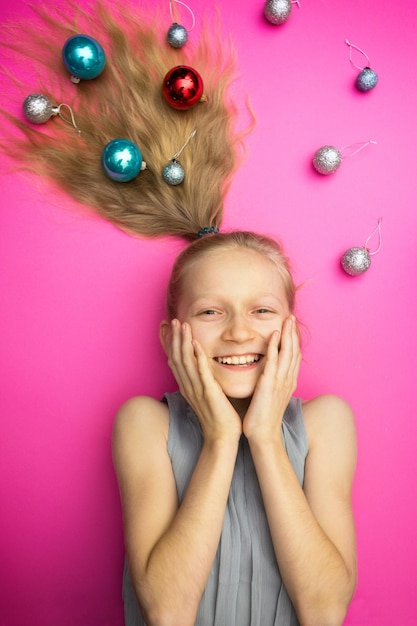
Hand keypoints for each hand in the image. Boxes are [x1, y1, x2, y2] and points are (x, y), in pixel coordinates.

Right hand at [167, 319, 241, 443]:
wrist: (222, 437)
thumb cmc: (218, 416)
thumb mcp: (206, 395)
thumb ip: (202, 380)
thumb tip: (203, 368)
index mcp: (187, 386)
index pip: (174, 361)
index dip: (171, 343)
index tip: (169, 328)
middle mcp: (188, 386)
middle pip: (176, 357)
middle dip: (175, 338)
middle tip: (174, 320)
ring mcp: (197, 389)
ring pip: (185, 361)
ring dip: (183, 341)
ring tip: (182, 325)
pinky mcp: (209, 393)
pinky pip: (201, 371)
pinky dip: (198, 356)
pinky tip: (196, 343)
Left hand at [243, 316, 301, 442]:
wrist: (263, 436)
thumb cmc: (264, 418)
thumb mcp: (272, 397)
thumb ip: (272, 384)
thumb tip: (269, 376)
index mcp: (288, 382)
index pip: (293, 357)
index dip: (294, 340)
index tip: (291, 327)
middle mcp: (287, 380)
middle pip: (294, 351)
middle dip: (293, 333)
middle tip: (292, 317)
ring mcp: (279, 382)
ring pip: (287, 353)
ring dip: (287, 335)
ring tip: (288, 320)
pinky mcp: (269, 384)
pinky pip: (273, 362)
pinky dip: (275, 347)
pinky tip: (274, 335)